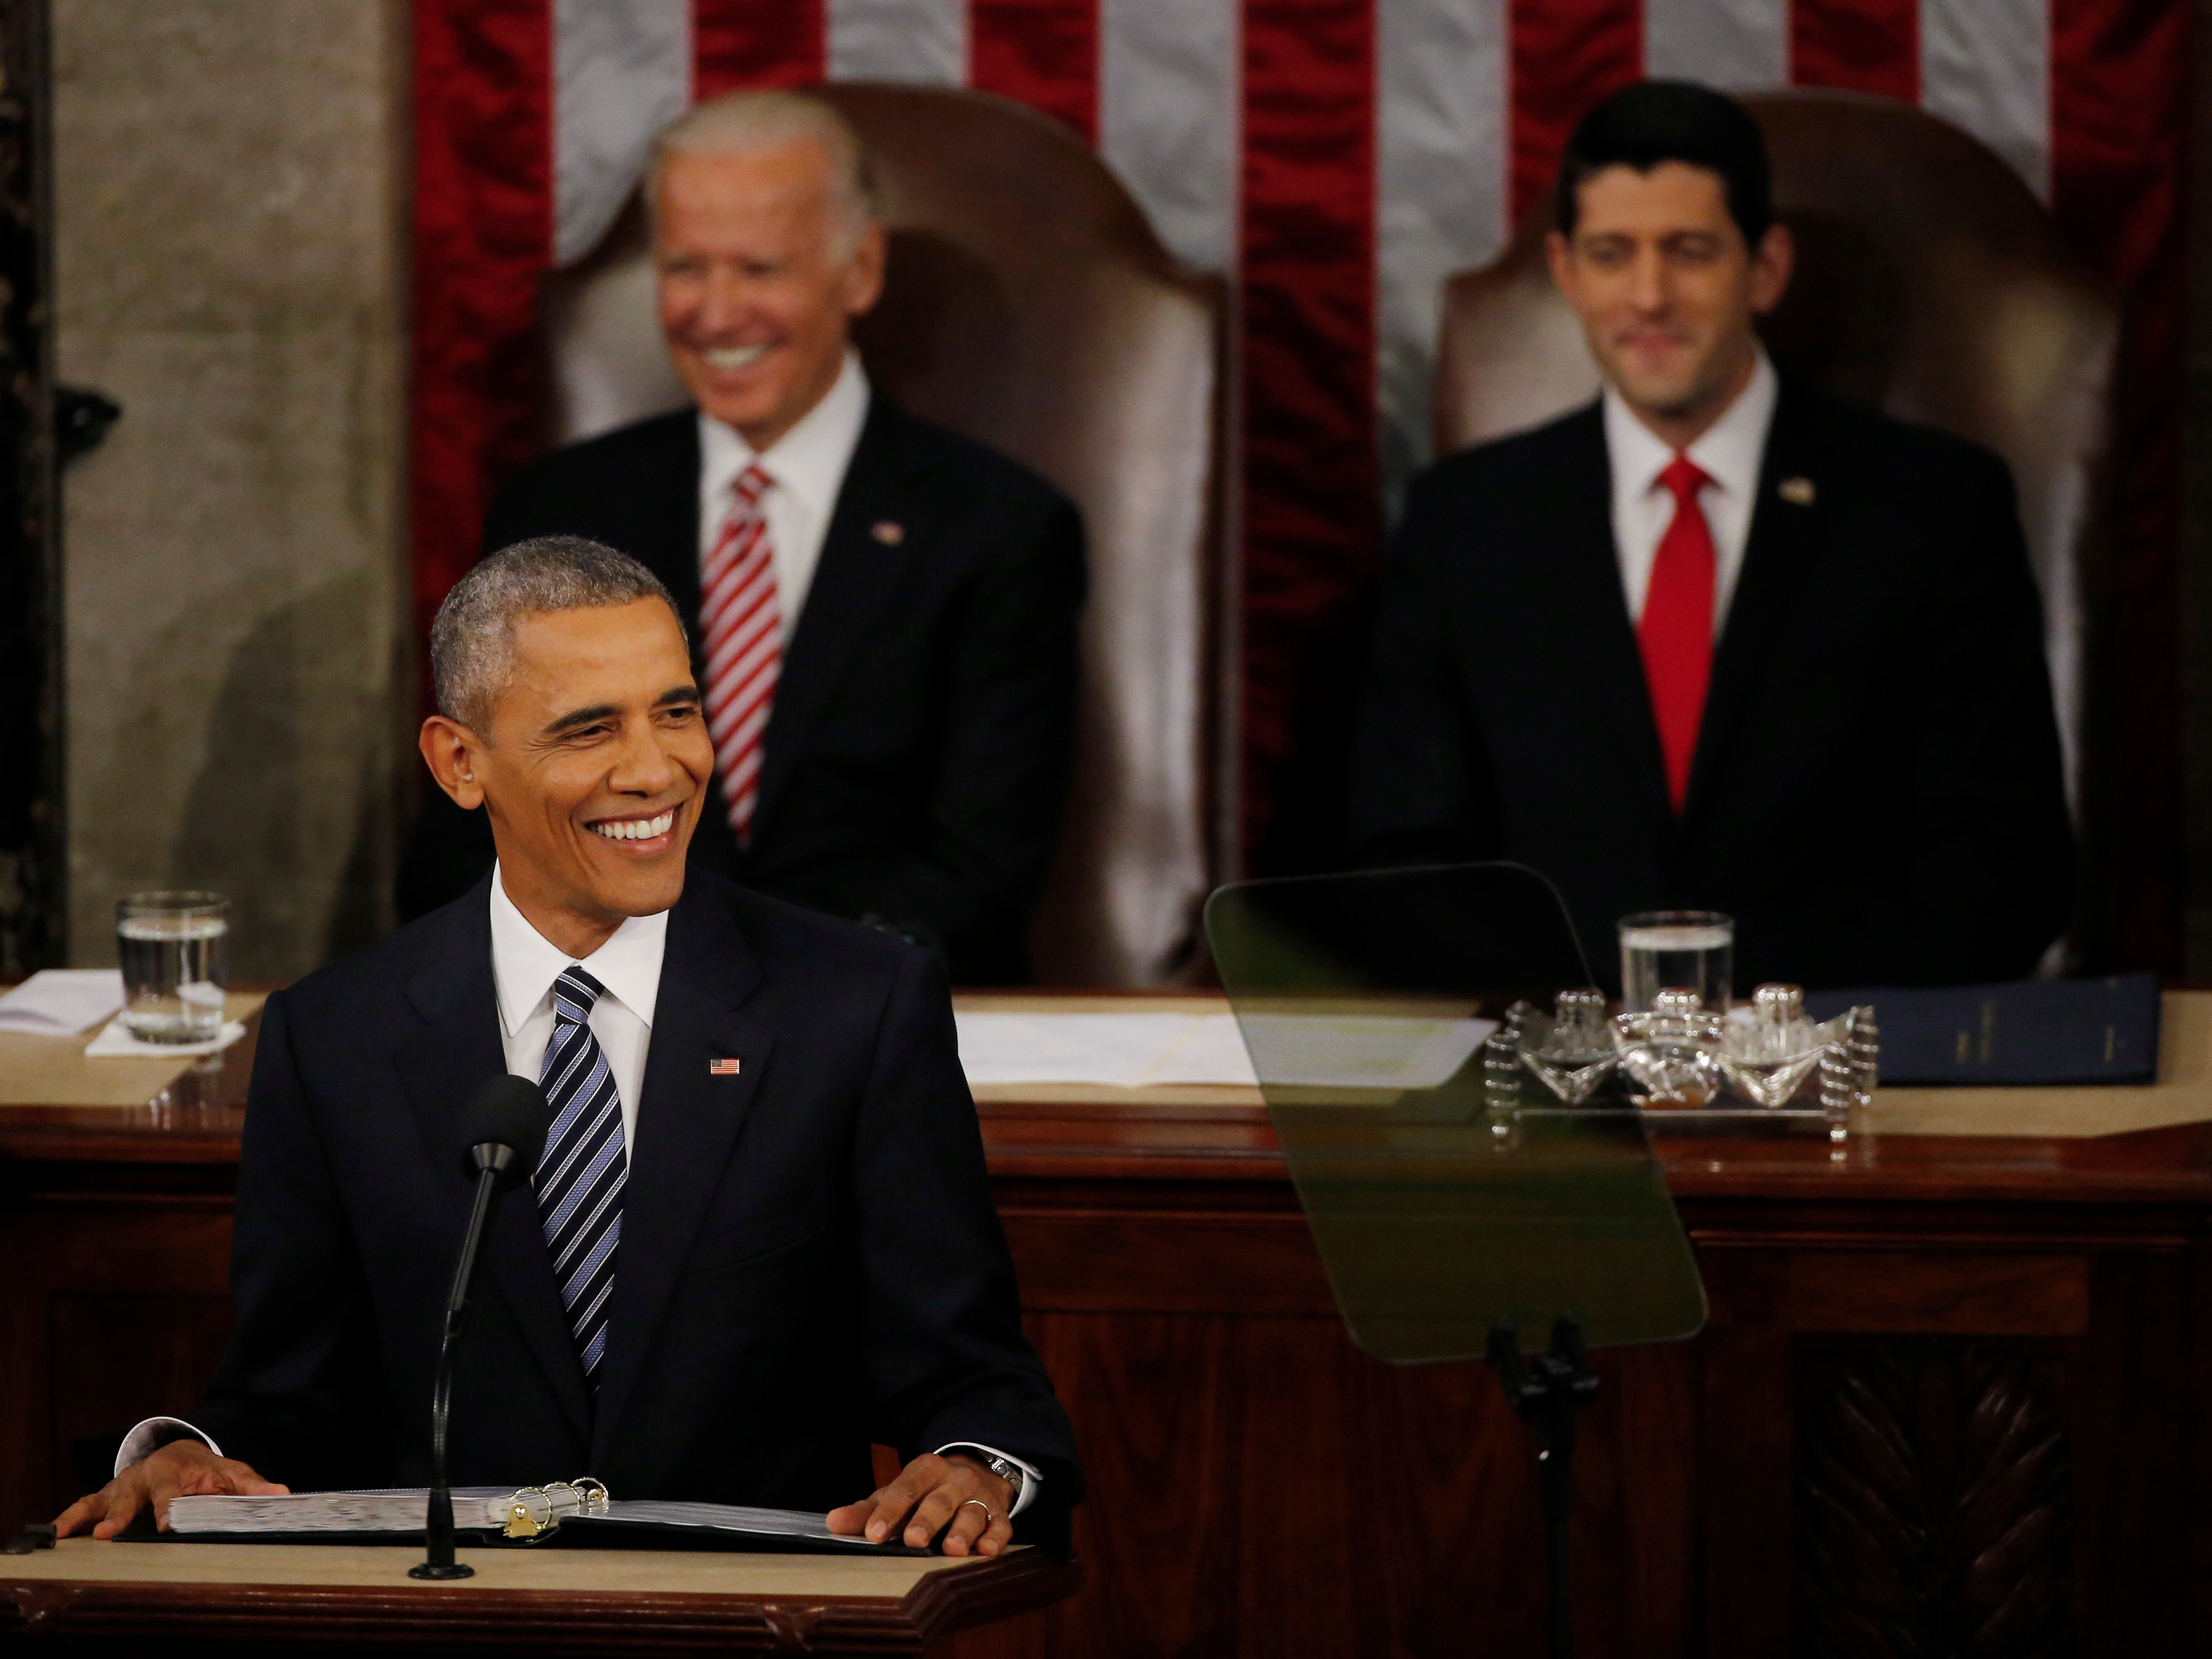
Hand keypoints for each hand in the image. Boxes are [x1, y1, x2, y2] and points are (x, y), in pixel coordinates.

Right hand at [53, 1439, 288, 1538]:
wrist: (180, 1452)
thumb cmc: (208, 1470)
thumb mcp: (232, 1473)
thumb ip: (253, 1486)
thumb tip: (283, 1494)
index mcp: (180, 1473)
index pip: (176, 1493)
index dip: (171, 1509)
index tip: (166, 1525)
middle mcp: (148, 1478)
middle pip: (133, 1497)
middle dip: (123, 1514)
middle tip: (111, 1534)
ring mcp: (124, 1487)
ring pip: (104, 1500)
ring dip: (91, 1517)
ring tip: (73, 1535)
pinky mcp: (106, 1497)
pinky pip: (84, 1506)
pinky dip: (69, 1518)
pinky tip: (55, 1534)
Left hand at [826, 1451, 1013, 1556]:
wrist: (975, 1472)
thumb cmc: (926, 1492)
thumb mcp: (896, 1494)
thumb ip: (866, 1510)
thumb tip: (832, 1523)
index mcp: (925, 1469)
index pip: (904, 1488)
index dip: (889, 1511)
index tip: (874, 1533)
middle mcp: (954, 1479)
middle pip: (939, 1500)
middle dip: (927, 1520)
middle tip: (914, 1540)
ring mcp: (979, 1495)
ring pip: (971, 1512)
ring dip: (963, 1530)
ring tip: (953, 1549)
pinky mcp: (999, 1512)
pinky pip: (1000, 1524)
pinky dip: (995, 1537)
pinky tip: (988, 1550)